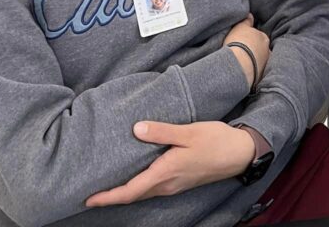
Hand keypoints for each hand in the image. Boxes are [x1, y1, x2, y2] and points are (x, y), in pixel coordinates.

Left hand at [85, 120, 254, 205]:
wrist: (239, 153)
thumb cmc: (215, 141)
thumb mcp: (188, 132)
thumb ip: (162, 132)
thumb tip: (136, 129)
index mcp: (166, 173)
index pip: (130, 191)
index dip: (108, 197)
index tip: (89, 199)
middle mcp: (167, 184)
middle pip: (134, 195)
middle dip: (112, 197)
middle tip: (92, 194)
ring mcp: (174, 185)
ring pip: (143, 193)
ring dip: (125, 193)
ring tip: (108, 186)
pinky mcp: (180, 180)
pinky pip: (153, 188)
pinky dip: (138, 187)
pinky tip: (136, 177)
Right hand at [224, 14, 270, 87]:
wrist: (239, 64)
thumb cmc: (238, 43)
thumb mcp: (240, 26)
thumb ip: (246, 21)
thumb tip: (250, 15)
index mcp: (263, 38)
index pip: (259, 38)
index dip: (251, 40)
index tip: (245, 44)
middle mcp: (267, 51)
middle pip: (261, 51)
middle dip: (254, 52)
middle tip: (243, 54)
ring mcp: (265, 65)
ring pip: (259, 63)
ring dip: (253, 63)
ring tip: (241, 65)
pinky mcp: (260, 78)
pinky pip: (255, 75)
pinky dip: (251, 74)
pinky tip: (243, 74)